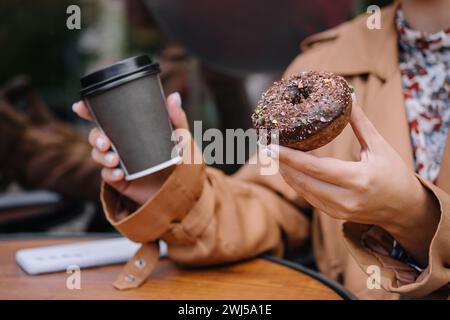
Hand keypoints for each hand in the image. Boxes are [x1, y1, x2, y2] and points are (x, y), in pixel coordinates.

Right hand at [72, 92, 188, 204]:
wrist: (185, 190)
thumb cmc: (182, 161)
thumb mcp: (181, 139)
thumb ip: (178, 119)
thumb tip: (174, 96)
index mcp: (131, 131)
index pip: (106, 119)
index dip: (89, 111)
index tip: (79, 106)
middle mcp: (122, 146)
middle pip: (97, 136)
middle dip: (94, 137)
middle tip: (104, 142)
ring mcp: (120, 164)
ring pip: (98, 156)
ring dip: (100, 156)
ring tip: (114, 159)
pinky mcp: (122, 181)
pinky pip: (107, 176)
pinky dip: (109, 173)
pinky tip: (118, 172)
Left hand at [272, 104, 438, 263]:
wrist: (404, 208)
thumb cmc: (395, 174)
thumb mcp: (380, 146)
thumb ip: (361, 124)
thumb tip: (348, 97)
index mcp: (357, 179)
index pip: (315, 167)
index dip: (290, 157)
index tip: (270, 146)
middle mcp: (346, 198)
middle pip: (303, 180)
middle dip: (282, 163)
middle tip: (266, 146)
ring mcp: (339, 210)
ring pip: (303, 191)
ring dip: (287, 173)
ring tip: (274, 155)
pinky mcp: (335, 215)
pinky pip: (309, 198)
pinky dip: (297, 183)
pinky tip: (289, 170)